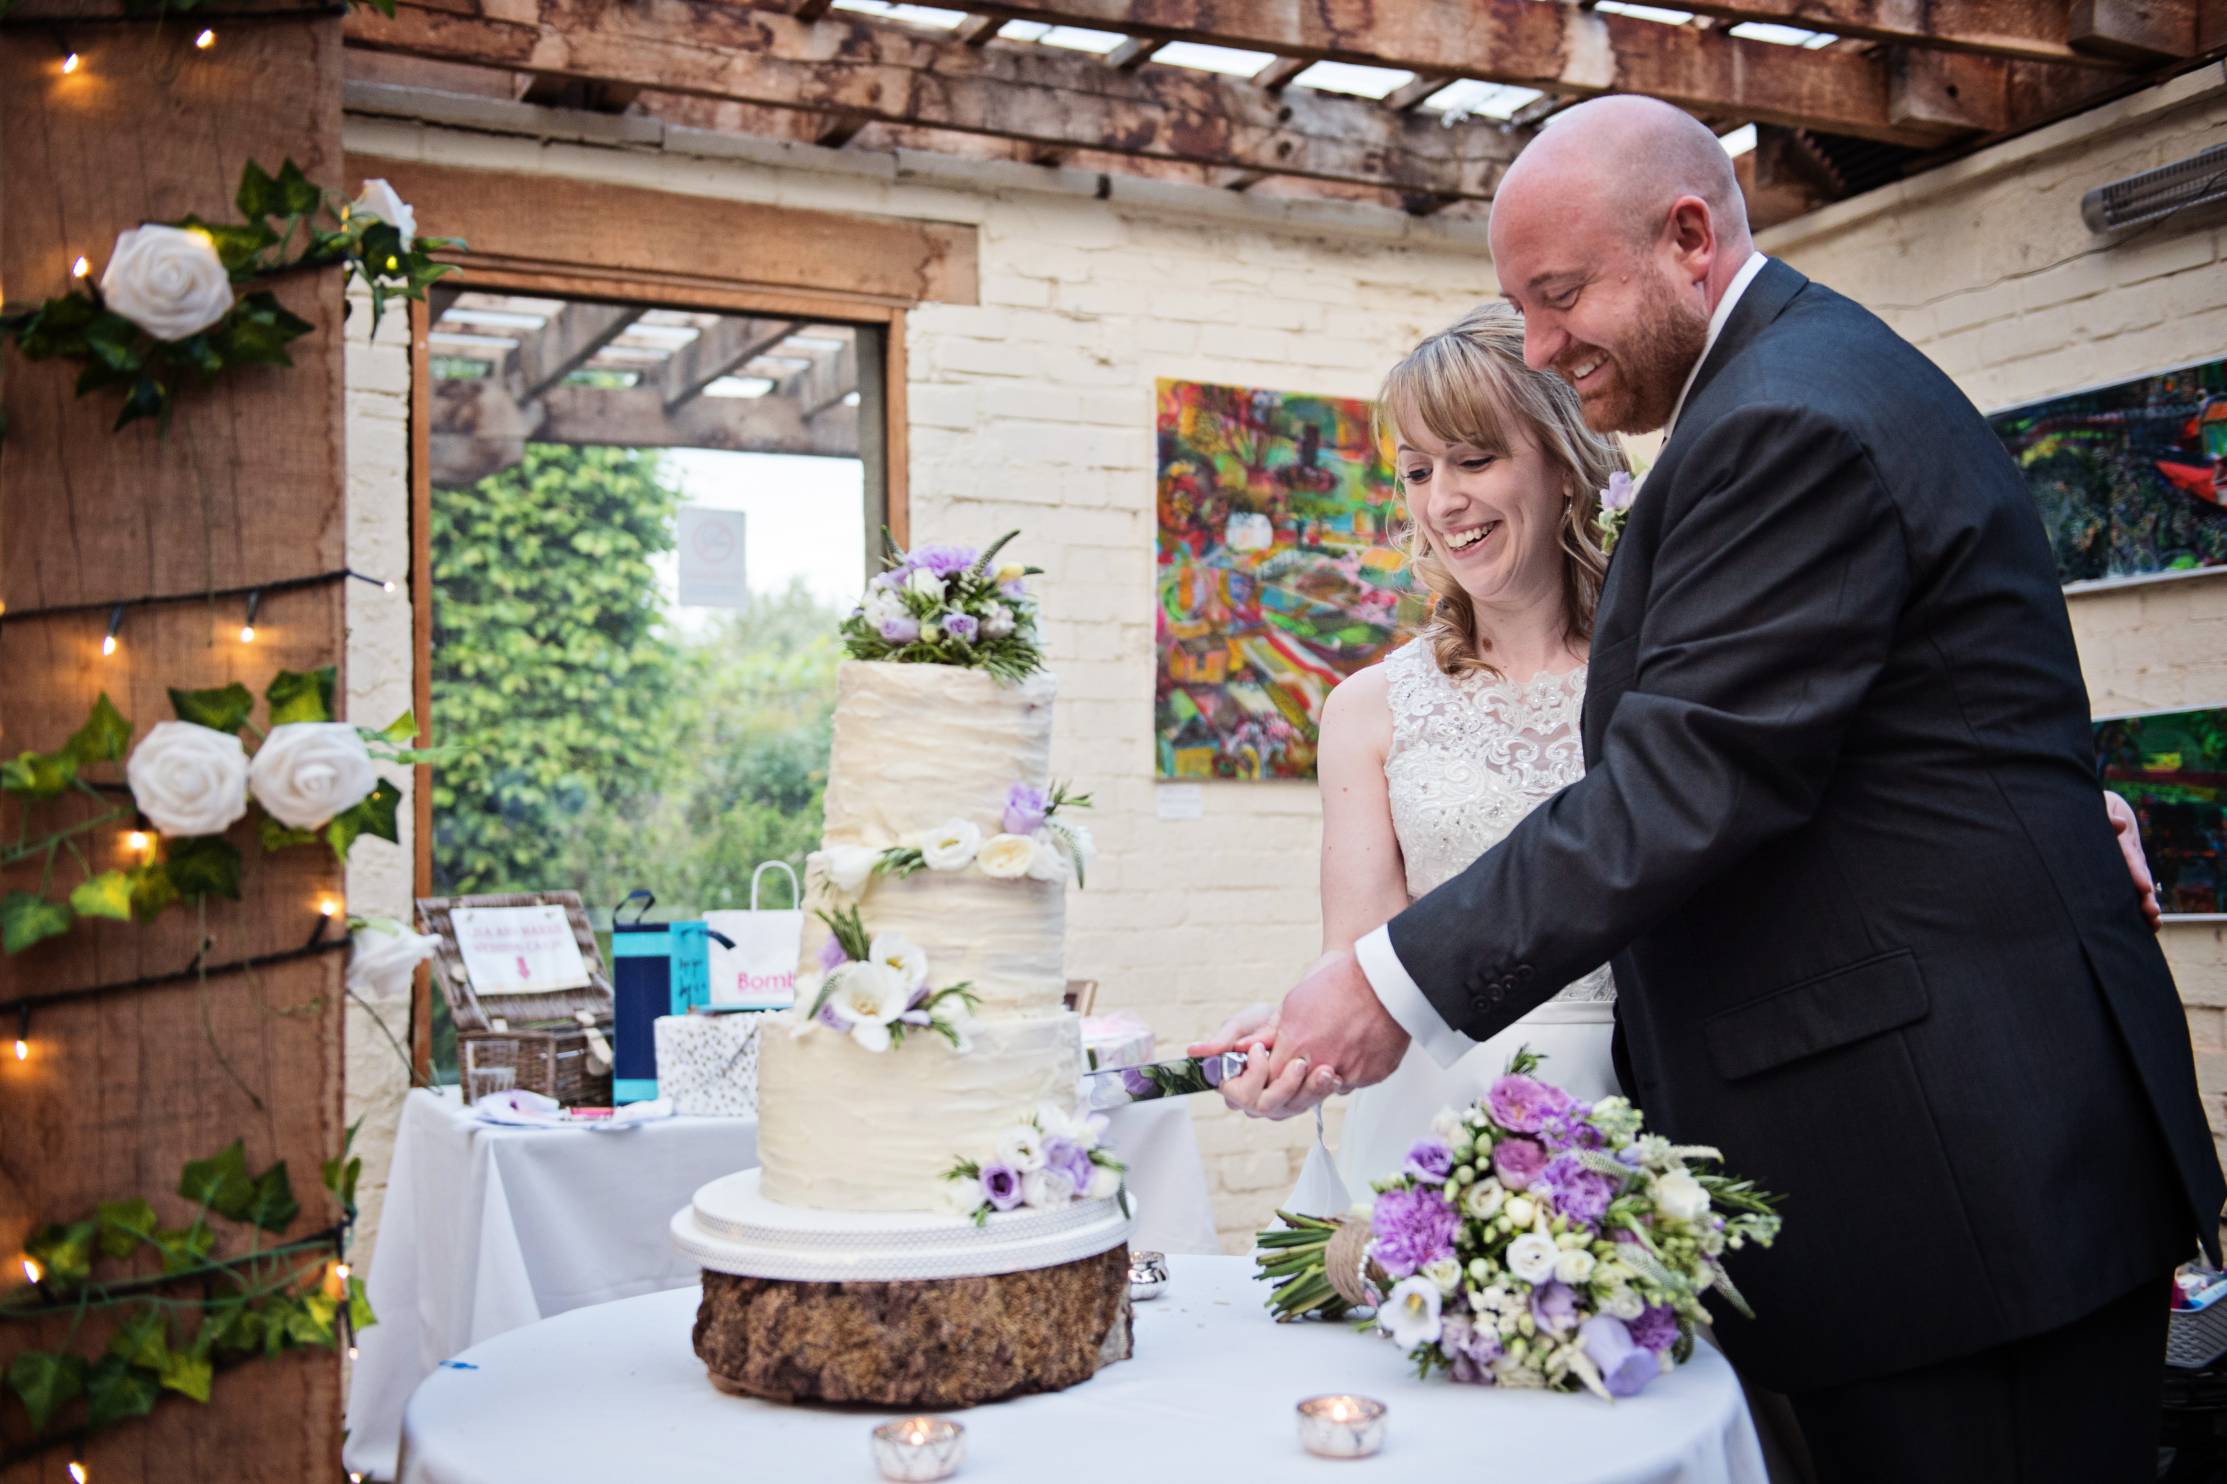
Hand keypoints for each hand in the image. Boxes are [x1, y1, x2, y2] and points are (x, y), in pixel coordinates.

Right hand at [1193, 1002, 1335, 1117]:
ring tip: (1325, 1070)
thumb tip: (1194, 1051)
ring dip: (1310, 1090)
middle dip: (1285, 1086)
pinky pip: (1310, 1103)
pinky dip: (1323, 1090)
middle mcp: (1253, 1100)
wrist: (1290, 1020)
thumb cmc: (1259, 1022)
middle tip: (1299, 1062)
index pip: (1240, 1094)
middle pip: (1267, 1107)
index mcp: (1232, 1084)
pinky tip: (1333, 1076)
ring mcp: (1278, 1104)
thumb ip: (1222, 1040)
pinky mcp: (1299, 1101)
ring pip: (1292, 1108)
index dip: (1253, 1076)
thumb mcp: (1240, 1026)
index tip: (1260, 1049)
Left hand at [1252, 946, 1409, 1121]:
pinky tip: (1355, 1044)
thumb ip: (1268, 1033)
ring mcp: (1350, 1071)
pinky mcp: (1374, 1074)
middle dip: (1299, 1077)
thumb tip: (1242, 1048)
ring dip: (1327, 1074)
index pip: (1273, 1078)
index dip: (1274, 1073)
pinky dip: (1354, 1069)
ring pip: (1329, 1087)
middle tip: (1308, 1057)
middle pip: (1301, 1089)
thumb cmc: (1335, 984)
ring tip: (1336, 1044)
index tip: (1279, 1063)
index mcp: (1297, 1045)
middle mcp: (1322, 1063)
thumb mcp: (1292, 1003)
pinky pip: (1355, 1082)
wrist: (1379, 977)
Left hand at [2105, 790, 2161, 932]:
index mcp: (2118, 837)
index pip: (2127, 854)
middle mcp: (2127, 853)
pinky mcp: (2126, 873)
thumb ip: (2106, 815)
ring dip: (2146, 903)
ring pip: (2140, 885)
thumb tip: (2119, 824)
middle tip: (2150, 910)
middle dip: (2145, 893)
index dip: (2135, 870)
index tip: (2144, 887)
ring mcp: (2128, 864)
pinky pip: (2134, 890)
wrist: (2096, 807)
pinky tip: (2150, 926)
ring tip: (2153, 920)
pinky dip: (2142, 907)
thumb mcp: (2099, 807)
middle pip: (2138, 874)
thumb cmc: (2093, 808)